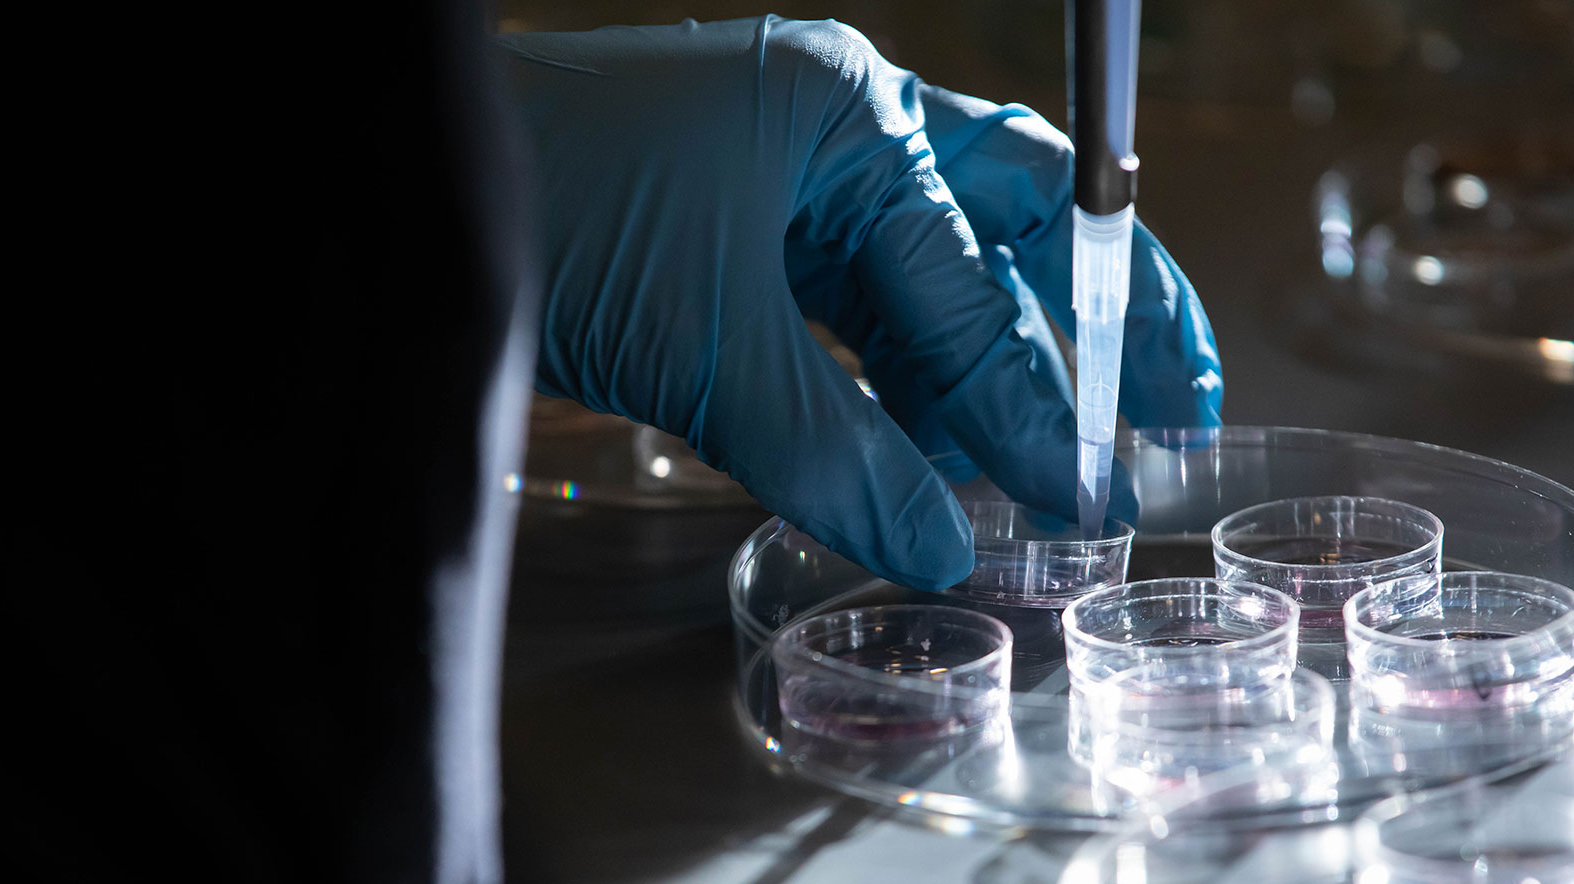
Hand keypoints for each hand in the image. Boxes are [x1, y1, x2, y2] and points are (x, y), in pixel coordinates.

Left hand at [498, 17, 1220, 588]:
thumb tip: (942, 550)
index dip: (1037, 396)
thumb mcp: (709, 348)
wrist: (403, 199)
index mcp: (852, 113)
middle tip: (1170, 407)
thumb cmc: (554, 221)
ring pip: (937, 273)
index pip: (977, 275)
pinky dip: (899, 378)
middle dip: (1096, 315)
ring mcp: (794, 173)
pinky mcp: (747, 230)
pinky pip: (858, 307)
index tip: (1090, 490)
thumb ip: (838, 455)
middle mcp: (841, 127)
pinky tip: (930, 449)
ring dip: (989, 366)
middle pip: (1014, 221)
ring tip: (1040, 466)